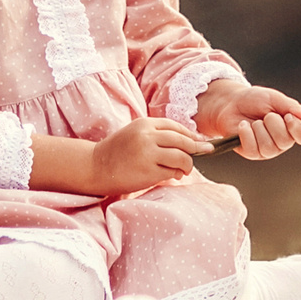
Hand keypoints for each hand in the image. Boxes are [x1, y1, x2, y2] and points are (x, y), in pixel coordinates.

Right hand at [87, 117, 204, 194]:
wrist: (95, 167)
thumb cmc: (117, 151)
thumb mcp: (136, 133)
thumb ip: (157, 134)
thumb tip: (189, 141)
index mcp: (145, 123)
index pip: (176, 127)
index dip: (191, 135)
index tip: (202, 141)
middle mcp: (148, 136)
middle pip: (183, 141)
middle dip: (197, 148)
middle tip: (204, 152)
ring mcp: (148, 154)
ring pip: (182, 157)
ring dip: (187, 165)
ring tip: (184, 169)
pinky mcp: (148, 172)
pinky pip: (172, 172)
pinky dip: (176, 174)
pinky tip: (173, 175)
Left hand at [194, 81, 300, 159]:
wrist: (231, 103)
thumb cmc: (254, 100)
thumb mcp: (275, 99)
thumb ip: (293, 108)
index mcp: (291, 128)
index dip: (298, 128)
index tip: (288, 116)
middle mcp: (281, 141)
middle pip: (285, 141)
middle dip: (273, 123)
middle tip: (266, 115)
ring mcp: (266, 149)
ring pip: (268, 146)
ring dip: (259, 128)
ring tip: (254, 121)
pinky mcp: (251, 153)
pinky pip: (253, 148)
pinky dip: (246, 133)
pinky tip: (243, 126)